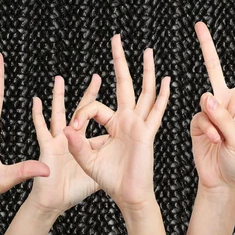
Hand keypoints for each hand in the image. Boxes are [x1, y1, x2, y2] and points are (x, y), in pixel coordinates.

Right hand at [28, 75, 103, 214]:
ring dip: (59, 97)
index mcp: (90, 140)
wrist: (54, 203)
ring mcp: (59, 141)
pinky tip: (36, 102)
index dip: (98, 117)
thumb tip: (124, 149)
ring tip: (59, 80)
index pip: (98, 119)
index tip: (100, 129)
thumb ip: (107, 157)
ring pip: (60, 113)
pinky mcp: (48, 149)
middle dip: (91, 93)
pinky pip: (42, 130)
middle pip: (86, 110)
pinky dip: (38, 116)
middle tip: (99, 77)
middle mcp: (74, 137)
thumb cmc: (73, 189)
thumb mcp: (96, 169)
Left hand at [64, 35, 169, 211]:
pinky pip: (155, 112)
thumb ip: (76, 144)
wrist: (127, 195)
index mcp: (111, 124)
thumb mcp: (86, 159)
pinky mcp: (146, 133)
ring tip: (147, 51)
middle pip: (124, 84)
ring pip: (144, 92)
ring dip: (145, 71)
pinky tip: (167, 80)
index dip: (81, 113)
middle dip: (119, 61)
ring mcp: (138, 124)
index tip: (72, 130)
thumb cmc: (109, 179)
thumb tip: (67, 128)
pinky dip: (162, 96)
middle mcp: (126, 120)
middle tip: (116, 39)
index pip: (94, 106)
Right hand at [190, 22, 234, 191]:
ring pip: (205, 100)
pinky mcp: (197, 124)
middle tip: (199, 24)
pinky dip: (206, 129)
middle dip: (207, 47)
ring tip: (222, 137)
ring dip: (214, 119)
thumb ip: (223, 117)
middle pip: (215, 70)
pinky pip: (198, 117)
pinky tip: (213, 140)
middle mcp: (225, 104)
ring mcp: (210, 114)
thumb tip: (206, 98)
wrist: (224, 181)